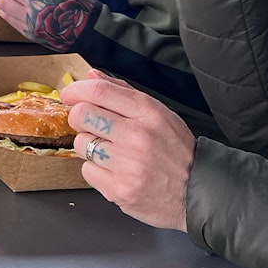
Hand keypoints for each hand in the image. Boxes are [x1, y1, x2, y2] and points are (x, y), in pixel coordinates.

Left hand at [61, 70, 195, 231]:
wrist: (198, 192)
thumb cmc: (176, 151)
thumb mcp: (159, 114)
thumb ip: (123, 92)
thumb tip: (92, 75)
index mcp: (148, 113)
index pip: (99, 91)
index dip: (76, 91)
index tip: (69, 95)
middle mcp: (138, 136)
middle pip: (82, 115)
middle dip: (79, 118)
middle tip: (89, 125)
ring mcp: (128, 164)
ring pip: (81, 144)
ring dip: (89, 146)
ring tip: (111, 152)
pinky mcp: (120, 189)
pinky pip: (86, 171)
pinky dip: (96, 170)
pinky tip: (115, 170)